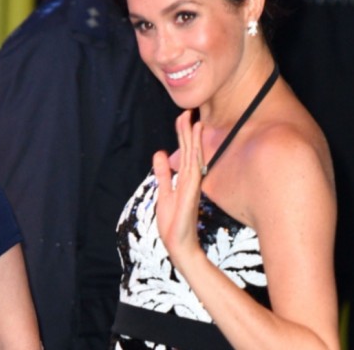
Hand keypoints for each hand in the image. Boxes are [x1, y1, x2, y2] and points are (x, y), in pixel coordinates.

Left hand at [153, 109, 204, 265]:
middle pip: (190, 149)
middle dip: (188, 130)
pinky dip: (195, 153)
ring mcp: (193, 183)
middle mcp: (192, 178)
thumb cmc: (174, 221)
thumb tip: (159, 154)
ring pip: (193, 155)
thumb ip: (163, 173)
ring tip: (194, 120)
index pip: (185, 151)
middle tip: (188, 111)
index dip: (184, 134)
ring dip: (193, 137)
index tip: (183, 117)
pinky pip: (194, 168)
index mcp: (186, 178)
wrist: (179, 243)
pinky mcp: (192, 191)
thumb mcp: (164, 192)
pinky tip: (195, 142)